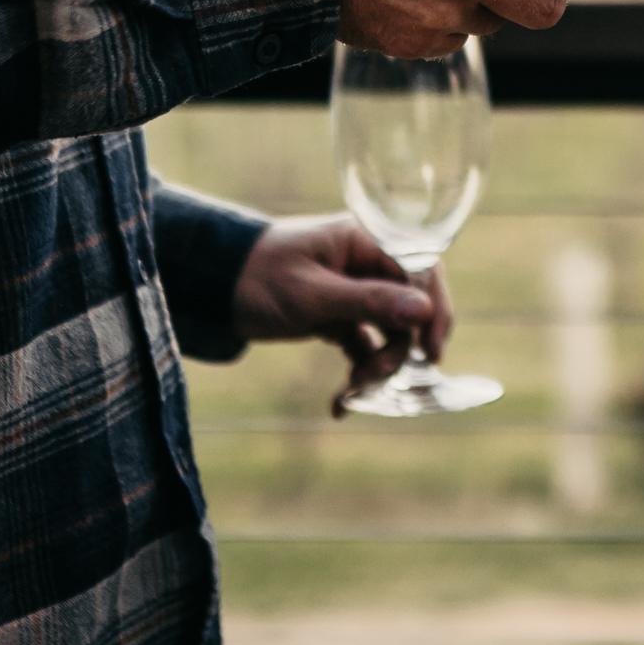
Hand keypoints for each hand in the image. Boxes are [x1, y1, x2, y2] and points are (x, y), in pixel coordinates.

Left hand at [228, 214, 450, 411]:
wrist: (211, 288)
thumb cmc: (259, 277)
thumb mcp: (314, 294)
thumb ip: (370, 301)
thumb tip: (423, 311)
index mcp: (365, 240)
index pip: (421, 269)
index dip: (432, 309)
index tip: (430, 350)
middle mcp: (365, 261)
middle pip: (408, 305)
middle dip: (400, 346)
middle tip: (381, 376)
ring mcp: (352, 289)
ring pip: (388, 330)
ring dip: (379, 363)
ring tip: (354, 389)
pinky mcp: (337, 315)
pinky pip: (363, 344)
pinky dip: (358, 371)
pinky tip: (342, 403)